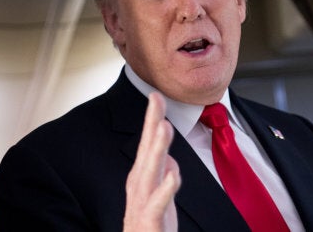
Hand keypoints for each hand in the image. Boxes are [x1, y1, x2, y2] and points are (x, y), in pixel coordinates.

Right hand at [123, 92, 180, 231]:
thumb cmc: (151, 227)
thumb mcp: (158, 197)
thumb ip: (163, 175)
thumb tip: (170, 161)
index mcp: (141, 178)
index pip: (148, 143)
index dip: (151, 118)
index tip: (156, 94)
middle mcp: (139, 186)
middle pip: (146, 150)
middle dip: (151, 123)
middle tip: (156, 98)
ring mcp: (142, 203)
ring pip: (151, 172)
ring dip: (157, 148)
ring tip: (164, 126)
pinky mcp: (149, 222)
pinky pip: (157, 204)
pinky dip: (165, 189)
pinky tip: (173, 176)